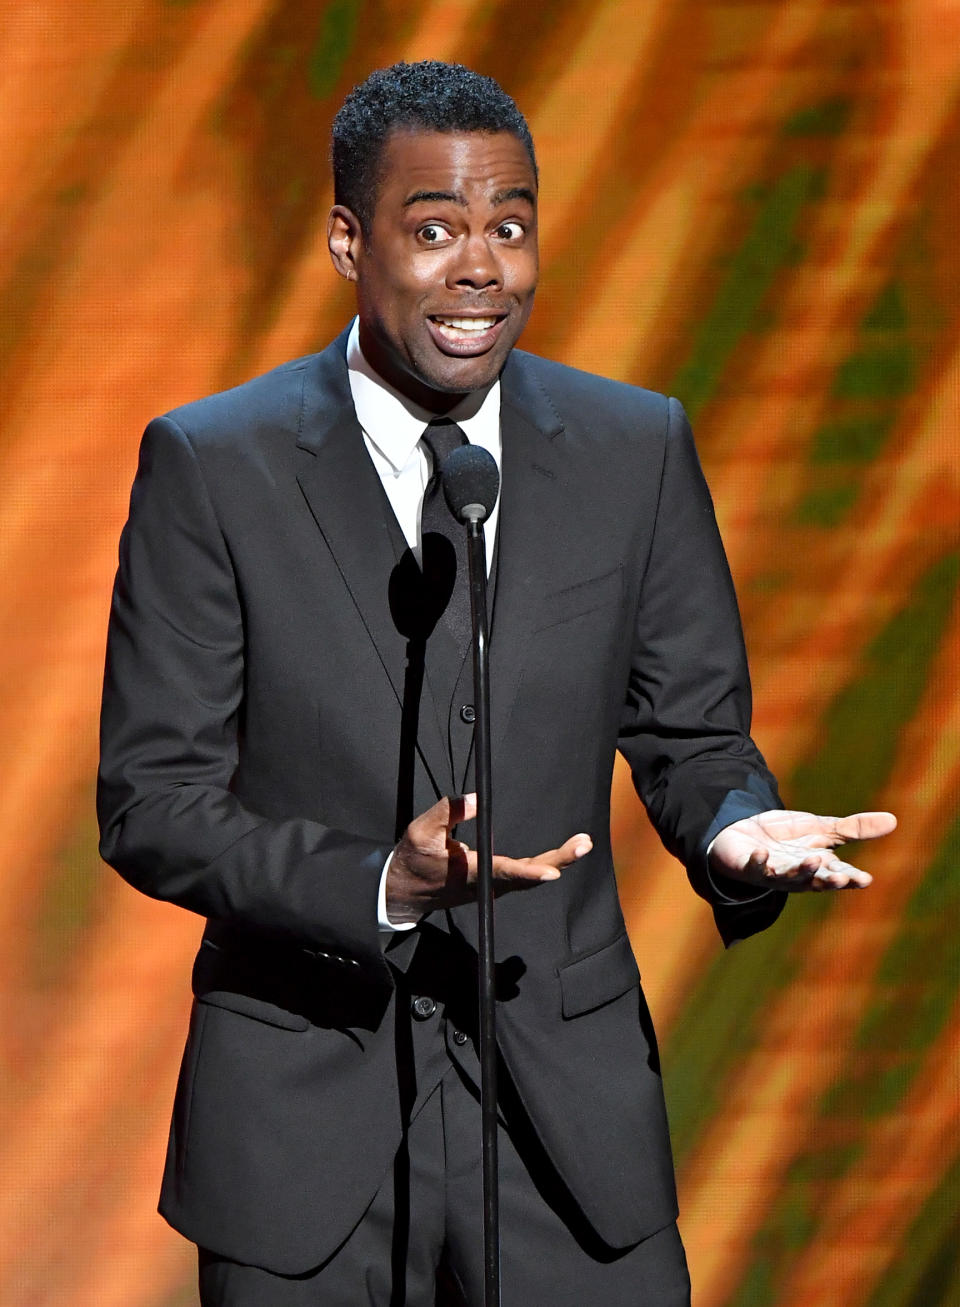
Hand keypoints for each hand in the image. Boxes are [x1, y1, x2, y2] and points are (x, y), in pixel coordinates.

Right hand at [386, 793, 591, 923]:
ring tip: (581, 844)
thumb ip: (447, 812)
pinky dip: (543, 865)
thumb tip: (476, 798)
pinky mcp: (494, 884)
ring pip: (529, 876)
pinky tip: (561, 856)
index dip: (530, 872)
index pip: (504, 872)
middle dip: (559, 860)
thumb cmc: (413, 859)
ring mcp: (492, 887)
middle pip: (529, 875)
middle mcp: (487, 884)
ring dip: (557, 861)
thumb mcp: (420, 831)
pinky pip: (523, 876)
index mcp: (471, 872)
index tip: (554, 872)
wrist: (405, 890)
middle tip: (584, 844)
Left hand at [709, 809, 896, 890]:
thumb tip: (894, 821)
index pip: (839, 874)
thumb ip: (854, 829)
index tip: (865, 880)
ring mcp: (773, 873)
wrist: (744, 834)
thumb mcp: (822, 829)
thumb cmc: (787, 837)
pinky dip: (759, 861)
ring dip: (800, 871)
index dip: (850, 878)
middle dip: (827, 880)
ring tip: (812, 860)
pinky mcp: (749, 866)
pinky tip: (763, 854)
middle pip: (815, 880)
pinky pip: (754, 867)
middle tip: (840, 879)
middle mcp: (798, 875)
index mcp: (819, 866)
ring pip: (788, 877)